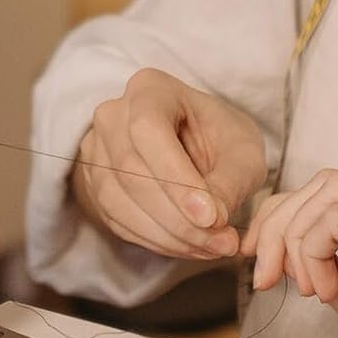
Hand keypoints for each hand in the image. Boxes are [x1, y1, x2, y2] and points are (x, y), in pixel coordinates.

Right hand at [72, 68, 267, 260]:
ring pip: (119, 200)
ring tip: (212, 248)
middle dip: (179, 217)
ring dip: (169, 235)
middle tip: (221, 242)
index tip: (212, 217)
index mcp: (150, 89)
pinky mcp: (94, 184)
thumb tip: (211, 220)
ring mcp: (97, 150)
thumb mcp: (243, 153)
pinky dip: (156, 241)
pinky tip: (190, 247)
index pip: (149, 131)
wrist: (199, 148)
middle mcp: (113, 115)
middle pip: (131, 170)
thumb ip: (231, 181)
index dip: (177, 178)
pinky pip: (117, 220)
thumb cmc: (222, 140)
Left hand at [240, 169, 337, 337]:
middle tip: (262, 274)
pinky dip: (311, 253)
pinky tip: (323, 294)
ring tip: (306, 290)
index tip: (267, 263)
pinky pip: (334, 222)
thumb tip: (289, 252)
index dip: (289, 218)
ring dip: (293, 239)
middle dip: (279, 222)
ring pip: (328, 192)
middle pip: (329, 181)